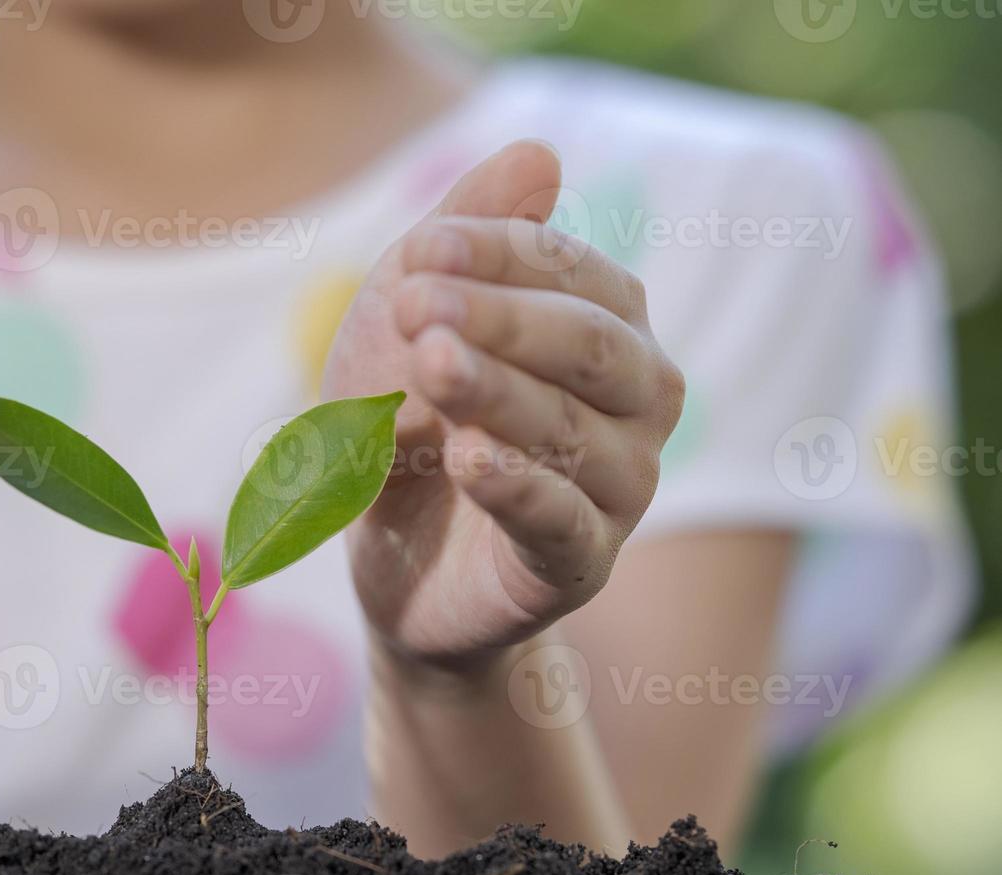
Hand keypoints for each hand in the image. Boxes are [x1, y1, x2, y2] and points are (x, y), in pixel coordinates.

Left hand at [323, 141, 684, 663]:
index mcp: (607, 326)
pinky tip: (467, 456)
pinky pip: (561, 522)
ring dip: (499, 392)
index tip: (421, 251)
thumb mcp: (408, 319)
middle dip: (502, 317)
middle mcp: (636, 401)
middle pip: (589, 345)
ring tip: (432, 364)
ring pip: (574, 432)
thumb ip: (465, 237)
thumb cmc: (408, 418)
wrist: (393, 558)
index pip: (572, 272)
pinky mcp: (576, 566)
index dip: (500, 255)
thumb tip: (538, 151)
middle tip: (415, 304)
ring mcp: (618, 487)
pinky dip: (517, 486)